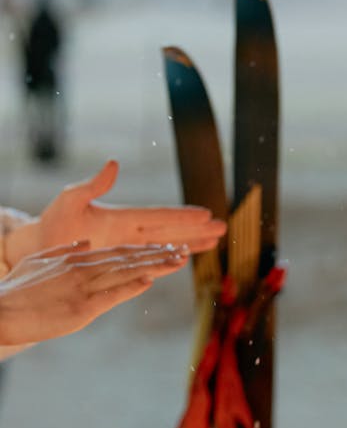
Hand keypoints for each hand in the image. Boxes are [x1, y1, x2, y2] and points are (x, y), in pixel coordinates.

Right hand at [0, 241, 189, 345]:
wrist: (0, 311)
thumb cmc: (17, 290)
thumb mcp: (41, 262)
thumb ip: (66, 251)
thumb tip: (86, 242)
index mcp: (77, 260)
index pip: (119, 252)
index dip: (145, 250)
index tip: (167, 247)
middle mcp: (84, 269)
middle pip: (128, 259)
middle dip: (158, 255)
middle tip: (184, 250)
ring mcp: (83, 288)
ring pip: (126, 273)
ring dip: (155, 267)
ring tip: (178, 261)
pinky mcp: (80, 308)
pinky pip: (111, 295)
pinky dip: (131, 287)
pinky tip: (149, 281)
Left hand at [4, 160, 225, 267]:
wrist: (42, 246)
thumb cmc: (53, 223)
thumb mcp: (70, 200)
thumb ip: (92, 185)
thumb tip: (113, 164)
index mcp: (122, 217)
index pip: (159, 215)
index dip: (182, 216)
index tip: (206, 212)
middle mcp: (130, 234)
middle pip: (171, 231)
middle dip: (197, 230)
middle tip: (223, 227)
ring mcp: (128, 249)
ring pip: (167, 246)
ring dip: (191, 245)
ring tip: (215, 242)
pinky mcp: (122, 263)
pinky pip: (152, 263)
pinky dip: (170, 261)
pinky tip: (185, 260)